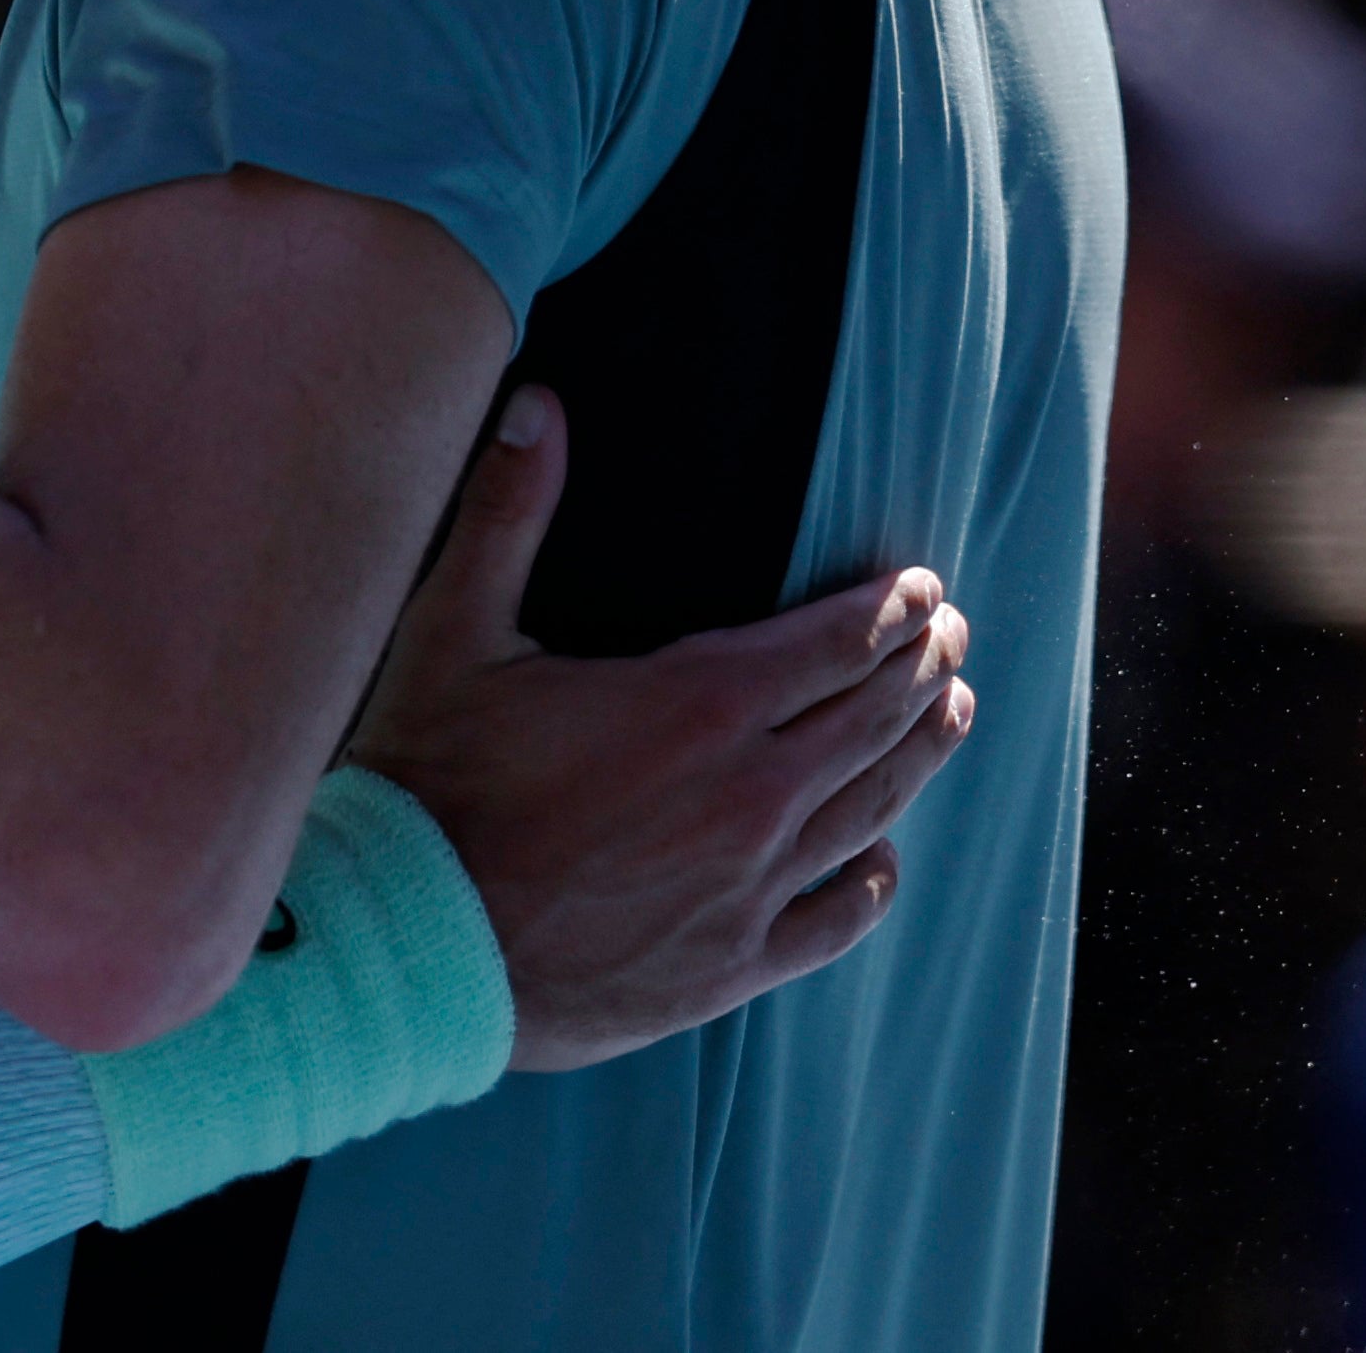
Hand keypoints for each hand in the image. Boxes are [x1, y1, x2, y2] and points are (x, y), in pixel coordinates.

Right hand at [347, 388, 976, 1072]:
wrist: (412, 944)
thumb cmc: (427, 782)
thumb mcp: (452, 632)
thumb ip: (506, 513)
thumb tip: (535, 402)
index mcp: (698, 703)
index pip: (836, 641)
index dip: (891, 608)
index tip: (923, 584)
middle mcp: (749, 793)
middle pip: (872, 716)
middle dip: (921, 664)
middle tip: (951, 634)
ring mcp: (750, 886)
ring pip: (872, 808)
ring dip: (920, 752)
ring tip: (953, 713)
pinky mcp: (732, 963)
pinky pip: (834, 920)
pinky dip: (871, 882)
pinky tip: (885, 863)